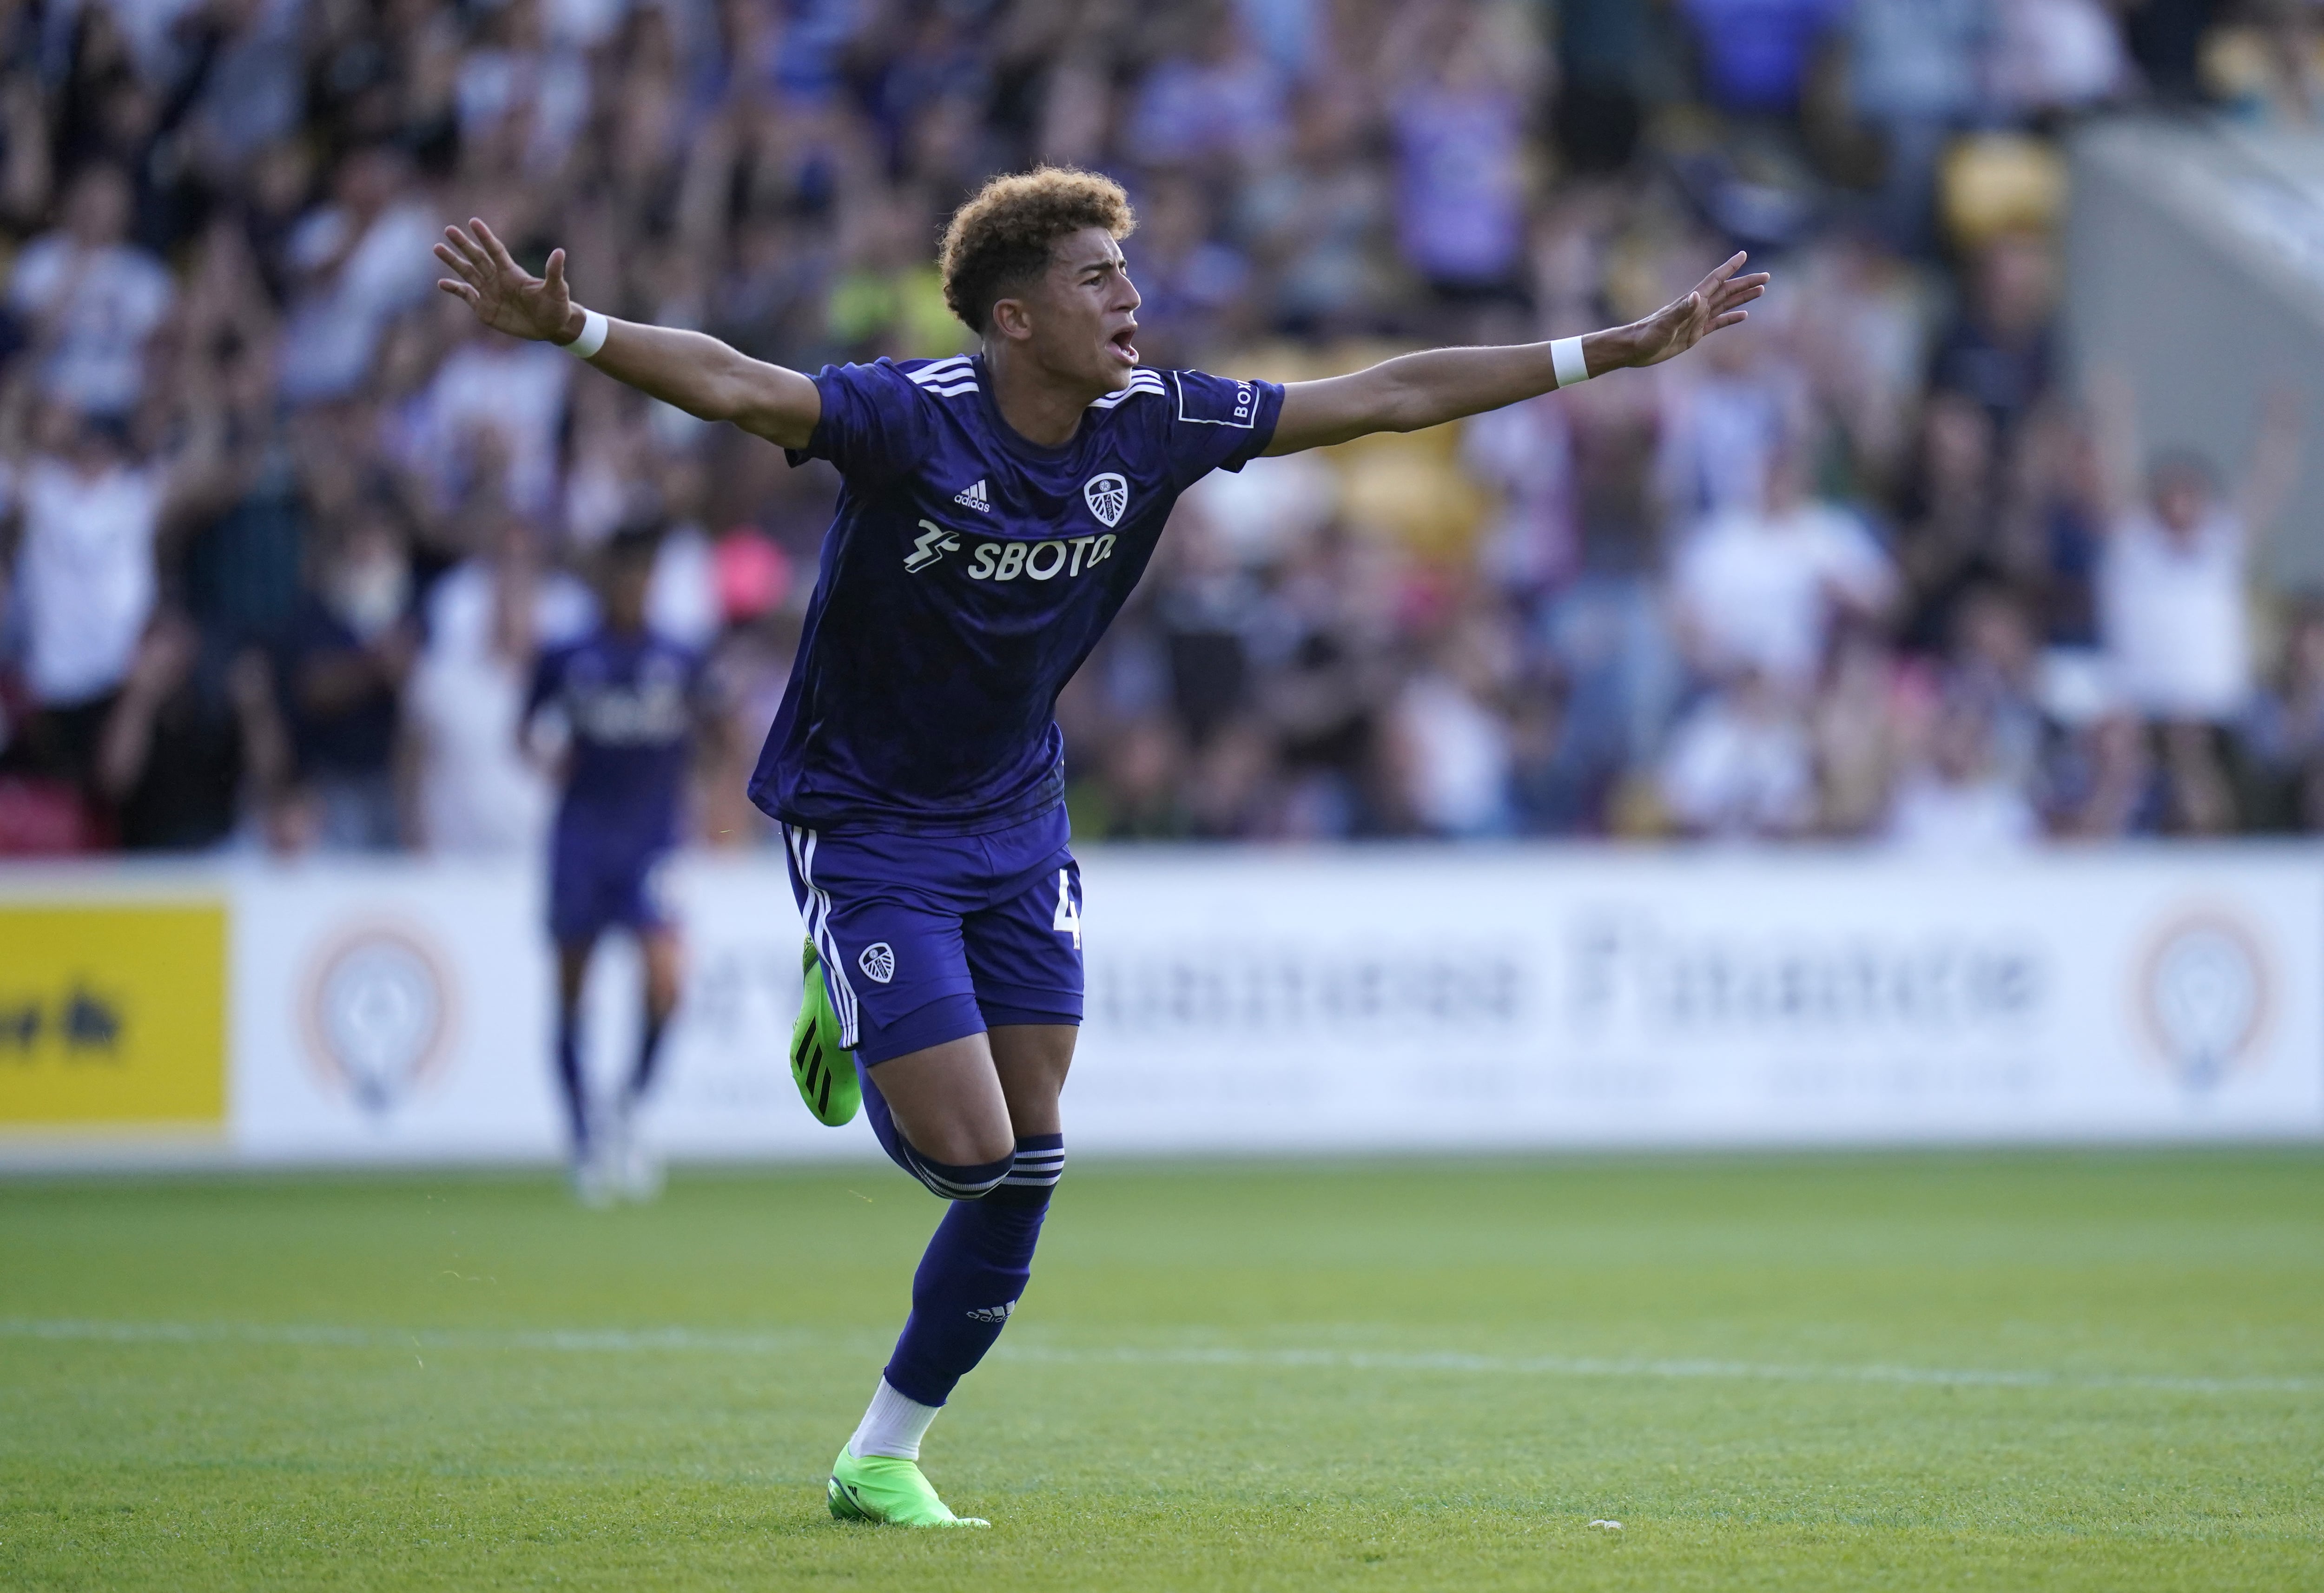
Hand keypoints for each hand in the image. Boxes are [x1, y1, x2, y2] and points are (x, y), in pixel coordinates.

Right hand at [434, 219, 581, 343]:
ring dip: (453, 261)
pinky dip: (454, 289)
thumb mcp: (557, 289)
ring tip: (438, 248)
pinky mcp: (484, 308)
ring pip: (467, 272)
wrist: (551, 327)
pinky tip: (442, 283)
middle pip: (477, 258)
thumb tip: (560, 252)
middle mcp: (498, 279)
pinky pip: (466, 295)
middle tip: (449, 230)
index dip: (485, 237)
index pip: (496, 250)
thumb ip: (553, 272)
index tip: (473, 222)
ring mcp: (490, 293)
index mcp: (512, 273)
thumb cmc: (556, 306)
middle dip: (463, 245)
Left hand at [1617, 252, 1770, 368]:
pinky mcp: (1695, 333)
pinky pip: (1718, 323)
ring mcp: (1697, 319)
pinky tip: (1744, 315)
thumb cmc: (1647, 336)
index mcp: (1692, 301)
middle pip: (1727, 290)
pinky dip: (1731, 318)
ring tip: (1761, 290)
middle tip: (1767, 276)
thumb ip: (1682, 310)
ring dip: (1743, 297)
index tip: (1743, 254)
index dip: (1729, 267)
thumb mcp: (1665, 325)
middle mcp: (1697, 307)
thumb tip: (1698, 296)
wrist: (1635, 349)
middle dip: (1746, 282)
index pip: (1715, 280)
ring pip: (1725, 304)